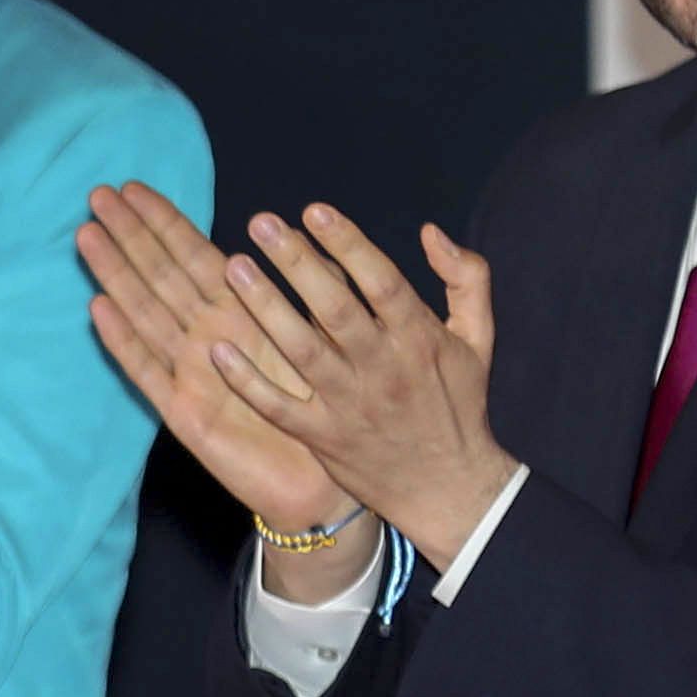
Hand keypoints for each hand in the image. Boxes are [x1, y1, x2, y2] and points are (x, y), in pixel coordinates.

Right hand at [79, 182, 354, 555]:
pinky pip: (149, 373)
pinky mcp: (185, 415)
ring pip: (147, 314)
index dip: (164, 222)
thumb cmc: (321, 410)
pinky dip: (124, 342)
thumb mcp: (316, 339)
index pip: (193, 256)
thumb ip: (295, 294)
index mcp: (238, 316)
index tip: (134, 187)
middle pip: (161, 277)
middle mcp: (207, 338)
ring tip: (89, 236)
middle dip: (130, 236)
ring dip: (117, 275)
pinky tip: (99, 309)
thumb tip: (276, 239)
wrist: (320, 483)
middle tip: (97, 196)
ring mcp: (190, 374)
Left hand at [207, 204, 512, 571]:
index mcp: (419, 337)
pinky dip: (247, 382)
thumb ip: (466, 277)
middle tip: (261, 224)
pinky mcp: (322, 437)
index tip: (314, 209)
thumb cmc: (459, 403)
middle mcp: (382, 367)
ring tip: (234, 269)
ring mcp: (348, 404)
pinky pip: (278, 407)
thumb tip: (432, 231)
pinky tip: (218, 351)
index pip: (381, 280)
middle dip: (297, 262)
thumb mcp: (478, 337)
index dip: (347, 242)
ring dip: (265, 308)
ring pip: (301, 351)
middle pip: (334, 307)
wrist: (448, 486)